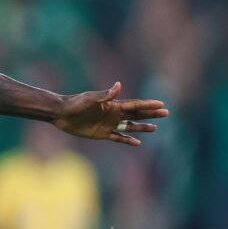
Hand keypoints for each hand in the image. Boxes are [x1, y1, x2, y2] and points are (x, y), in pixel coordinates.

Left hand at [53, 82, 168, 145]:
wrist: (62, 113)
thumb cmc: (76, 103)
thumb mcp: (91, 98)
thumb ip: (106, 95)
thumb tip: (119, 85)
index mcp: (113, 105)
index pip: (135, 105)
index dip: (148, 104)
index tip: (161, 104)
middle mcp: (113, 114)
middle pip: (136, 114)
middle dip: (150, 114)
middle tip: (165, 113)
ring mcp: (108, 124)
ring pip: (129, 127)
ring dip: (142, 127)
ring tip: (155, 128)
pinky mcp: (101, 134)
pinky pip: (118, 138)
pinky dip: (127, 140)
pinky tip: (138, 142)